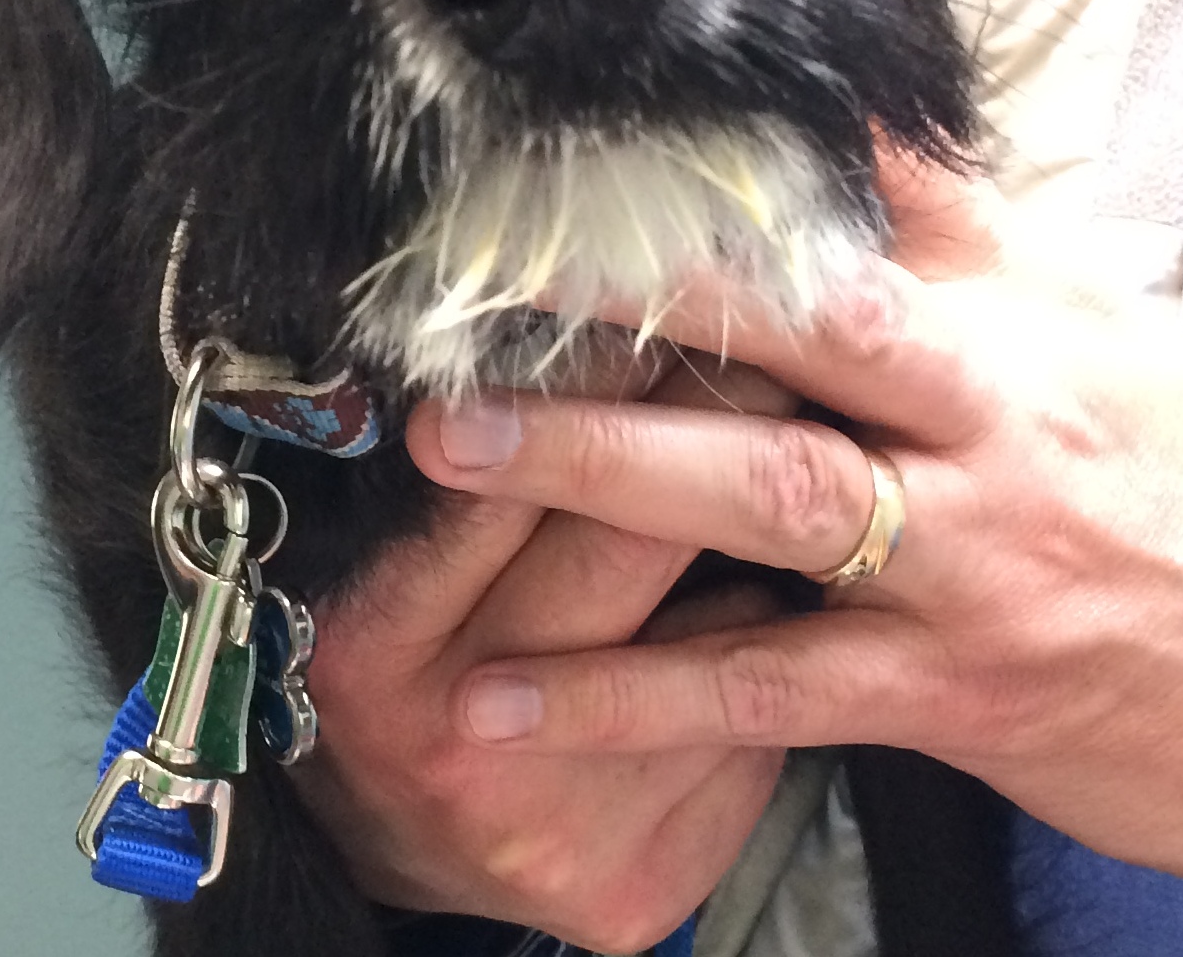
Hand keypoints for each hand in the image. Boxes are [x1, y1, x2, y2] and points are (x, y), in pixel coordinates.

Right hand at [294, 345, 797, 952]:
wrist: (411, 846)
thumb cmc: (409, 656)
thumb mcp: (389, 557)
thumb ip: (476, 464)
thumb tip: (598, 314)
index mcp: (370, 645)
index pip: (498, 487)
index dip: (588, 383)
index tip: (662, 296)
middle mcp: (450, 747)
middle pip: (622, 553)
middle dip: (713, 427)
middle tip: (785, 340)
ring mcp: (551, 830)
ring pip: (715, 640)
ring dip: (764, 544)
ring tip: (812, 458)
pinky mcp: (636, 885)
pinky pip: (754, 735)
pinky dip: (778, 660)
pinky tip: (780, 622)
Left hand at [413, 164, 1182, 906]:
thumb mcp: (1110, 340)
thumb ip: (972, 246)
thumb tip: (856, 139)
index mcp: (1028, 317)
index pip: (868, 205)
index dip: (721, 167)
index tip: (588, 142)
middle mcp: (992, 416)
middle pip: (798, 321)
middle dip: (637, 289)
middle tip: (481, 270)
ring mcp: (969, 557)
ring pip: (765, 491)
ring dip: (599, 466)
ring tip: (457, 445)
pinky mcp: (952, 690)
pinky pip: (768, 687)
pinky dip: (632, 696)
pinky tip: (511, 696)